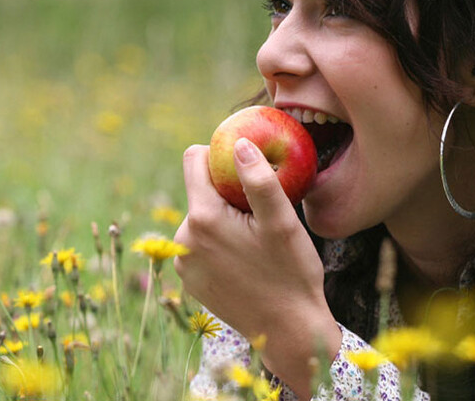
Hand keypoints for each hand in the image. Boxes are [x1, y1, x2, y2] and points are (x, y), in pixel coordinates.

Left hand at [174, 139, 340, 396]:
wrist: (288, 331)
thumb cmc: (291, 274)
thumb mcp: (282, 223)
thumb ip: (260, 180)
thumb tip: (240, 143)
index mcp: (203, 218)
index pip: (194, 159)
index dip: (219, 154)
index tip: (245, 164)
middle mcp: (184, 239)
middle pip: (200, 190)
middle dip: (227, 191)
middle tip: (262, 211)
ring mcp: (184, 263)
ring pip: (202, 219)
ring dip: (225, 219)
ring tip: (257, 241)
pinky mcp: (190, 281)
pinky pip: (201, 246)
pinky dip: (221, 243)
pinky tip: (247, 261)